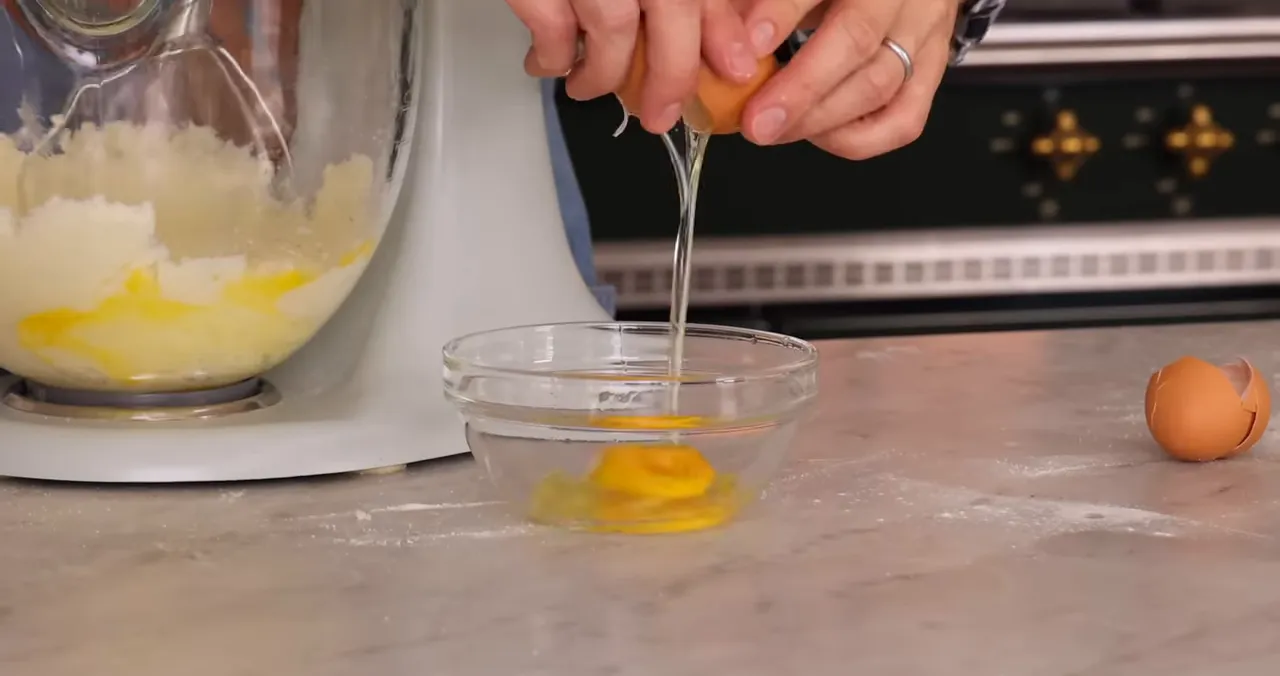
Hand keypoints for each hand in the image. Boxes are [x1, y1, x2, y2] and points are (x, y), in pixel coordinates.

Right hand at [506, 0, 759, 133]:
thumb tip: (724, 40)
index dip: (723, 32)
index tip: (737, 70)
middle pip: (673, 11)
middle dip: (672, 75)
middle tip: (659, 113)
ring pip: (614, 31)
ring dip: (603, 76)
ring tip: (586, 87)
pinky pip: (554, 32)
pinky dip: (553, 60)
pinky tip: (546, 63)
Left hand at [737, 0, 959, 159]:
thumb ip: (760, 3)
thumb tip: (721, 38)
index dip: (781, 15)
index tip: (748, 44)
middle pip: (857, 39)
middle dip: (801, 88)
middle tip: (755, 120)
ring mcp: (926, 32)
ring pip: (880, 85)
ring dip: (818, 118)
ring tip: (770, 129)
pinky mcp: (932, 71)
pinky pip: (902, 121)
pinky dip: (854, 138)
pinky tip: (817, 134)